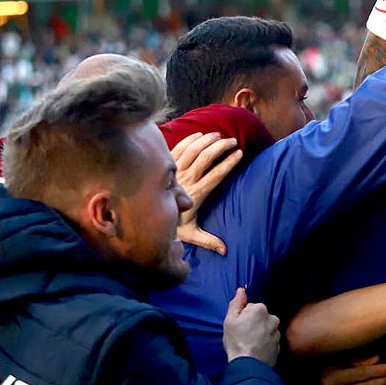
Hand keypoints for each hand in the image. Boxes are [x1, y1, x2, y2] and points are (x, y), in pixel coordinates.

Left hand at [171, 132, 242, 255]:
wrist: (145, 217)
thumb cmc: (172, 224)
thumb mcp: (191, 234)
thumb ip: (208, 240)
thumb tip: (225, 250)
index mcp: (196, 194)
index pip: (216, 174)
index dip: (229, 163)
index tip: (240, 154)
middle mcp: (186, 180)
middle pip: (205, 157)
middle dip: (221, 147)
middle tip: (233, 141)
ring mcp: (175, 171)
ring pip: (193, 150)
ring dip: (207, 140)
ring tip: (220, 135)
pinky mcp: (167, 166)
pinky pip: (179, 148)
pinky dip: (190, 139)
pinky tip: (200, 134)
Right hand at [223, 287, 280, 366]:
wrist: (248, 365)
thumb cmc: (237, 342)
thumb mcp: (230, 320)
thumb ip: (236, 303)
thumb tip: (241, 290)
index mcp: (260, 309)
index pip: (250, 308)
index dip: (242, 317)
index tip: (238, 326)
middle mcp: (272, 318)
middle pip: (259, 318)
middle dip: (252, 324)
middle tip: (242, 336)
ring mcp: (277, 332)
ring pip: (265, 329)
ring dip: (259, 334)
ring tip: (249, 344)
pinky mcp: (278, 344)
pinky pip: (269, 340)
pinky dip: (263, 343)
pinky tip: (255, 349)